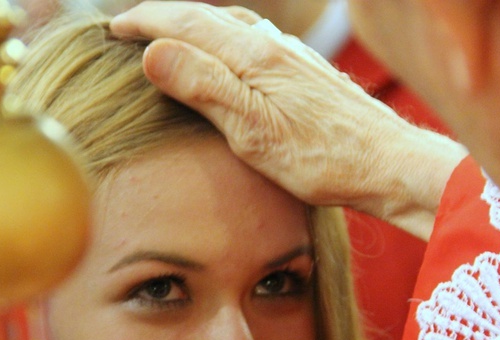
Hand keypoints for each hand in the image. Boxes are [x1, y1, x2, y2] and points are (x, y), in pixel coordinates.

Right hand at [110, 2, 466, 239]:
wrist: (386, 162)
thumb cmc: (322, 157)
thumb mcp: (253, 131)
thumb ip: (203, 87)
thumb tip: (153, 51)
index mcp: (253, 56)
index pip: (186, 23)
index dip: (146, 22)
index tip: (113, 28)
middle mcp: (273, 45)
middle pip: (208, 17)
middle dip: (165, 17)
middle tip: (131, 26)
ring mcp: (293, 56)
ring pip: (233, 25)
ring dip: (196, 25)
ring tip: (172, 35)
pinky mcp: (307, 71)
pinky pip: (255, 40)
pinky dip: (226, 39)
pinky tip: (232, 56)